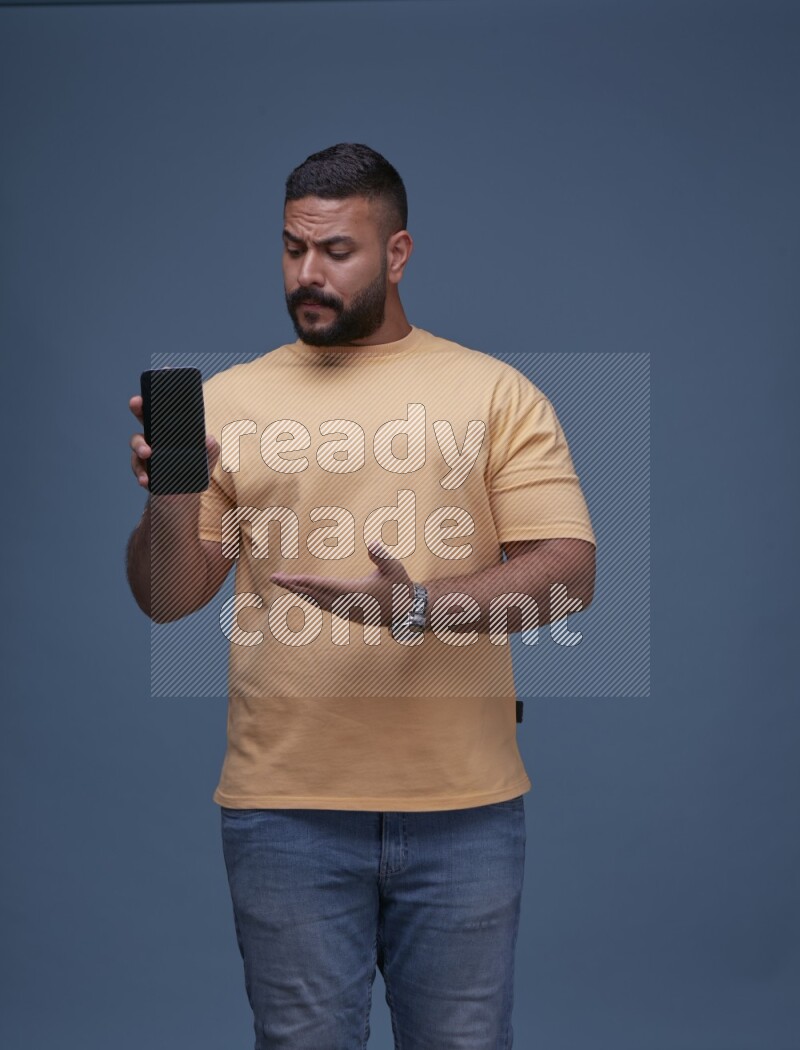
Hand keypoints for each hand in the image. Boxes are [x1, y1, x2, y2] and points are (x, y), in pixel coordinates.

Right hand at [128, 395, 219, 489]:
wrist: (183, 500)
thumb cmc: (193, 474)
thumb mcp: (205, 462)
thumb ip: (210, 451)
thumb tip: (209, 439)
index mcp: (171, 434)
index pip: (163, 413)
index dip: (155, 400)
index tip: (149, 390)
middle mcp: (156, 440)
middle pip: (145, 420)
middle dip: (139, 410)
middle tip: (136, 404)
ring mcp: (147, 456)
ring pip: (137, 444)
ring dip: (139, 446)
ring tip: (146, 453)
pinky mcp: (144, 471)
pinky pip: (138, 468)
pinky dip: (141, 473)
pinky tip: (146, 480)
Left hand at [269, 541, 413, 626]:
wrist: (407, 612)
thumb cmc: (400, 588)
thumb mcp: (395, 568)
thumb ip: (382, 556)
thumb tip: (371, 543)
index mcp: (355, 593)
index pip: (325, 586)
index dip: (306, 582)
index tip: (290, 578)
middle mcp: (346, 604)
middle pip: (314, 595)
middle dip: (294, 586)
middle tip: (274, 578)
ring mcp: (346, 611)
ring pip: (316, 601)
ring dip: (299, 592)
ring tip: (284, 583)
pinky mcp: (347, 613)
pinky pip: (323, 605)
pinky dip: (310, 598)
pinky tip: (303, 593)